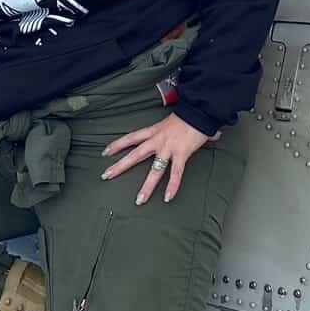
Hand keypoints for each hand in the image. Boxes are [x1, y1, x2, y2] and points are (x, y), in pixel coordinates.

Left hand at [100, 111, 214, 203]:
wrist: (200, 110)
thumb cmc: (191, 115)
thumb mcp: (176, 120)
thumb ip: (182, 129)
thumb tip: (203, 134)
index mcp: (154, 131)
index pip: (132, 138)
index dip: (118, 145)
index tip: (106, 152)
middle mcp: (158, 140)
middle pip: (135, 155)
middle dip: (120, 166)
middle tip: (106, 176)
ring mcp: (168, 148)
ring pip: (154, 170)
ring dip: (146, 186)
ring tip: (139, 200)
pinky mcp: (181, 154)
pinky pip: (176, 173)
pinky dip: (172, 186)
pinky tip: (168, 197)